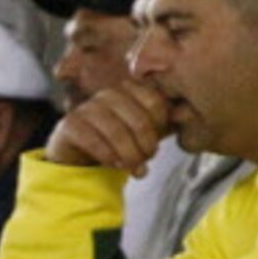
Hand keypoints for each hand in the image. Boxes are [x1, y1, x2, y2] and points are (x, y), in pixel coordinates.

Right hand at [44, 81, 170, 175]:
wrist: (82, 154)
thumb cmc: (122, 139)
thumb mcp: (147, 130)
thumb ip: (166, 122)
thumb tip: (188, 116)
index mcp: (131, 89)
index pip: (155, 101)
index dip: (160, 126)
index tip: (158, 144)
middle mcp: (109, 94)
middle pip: (137, 118)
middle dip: (146, 144)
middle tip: (147, 160)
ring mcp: (87, 107)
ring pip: (115, 130)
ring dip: (128, 154)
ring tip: (135, 168)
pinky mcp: (70, 123)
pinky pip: (93, 139)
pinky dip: (108, 155)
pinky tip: (115, 165)